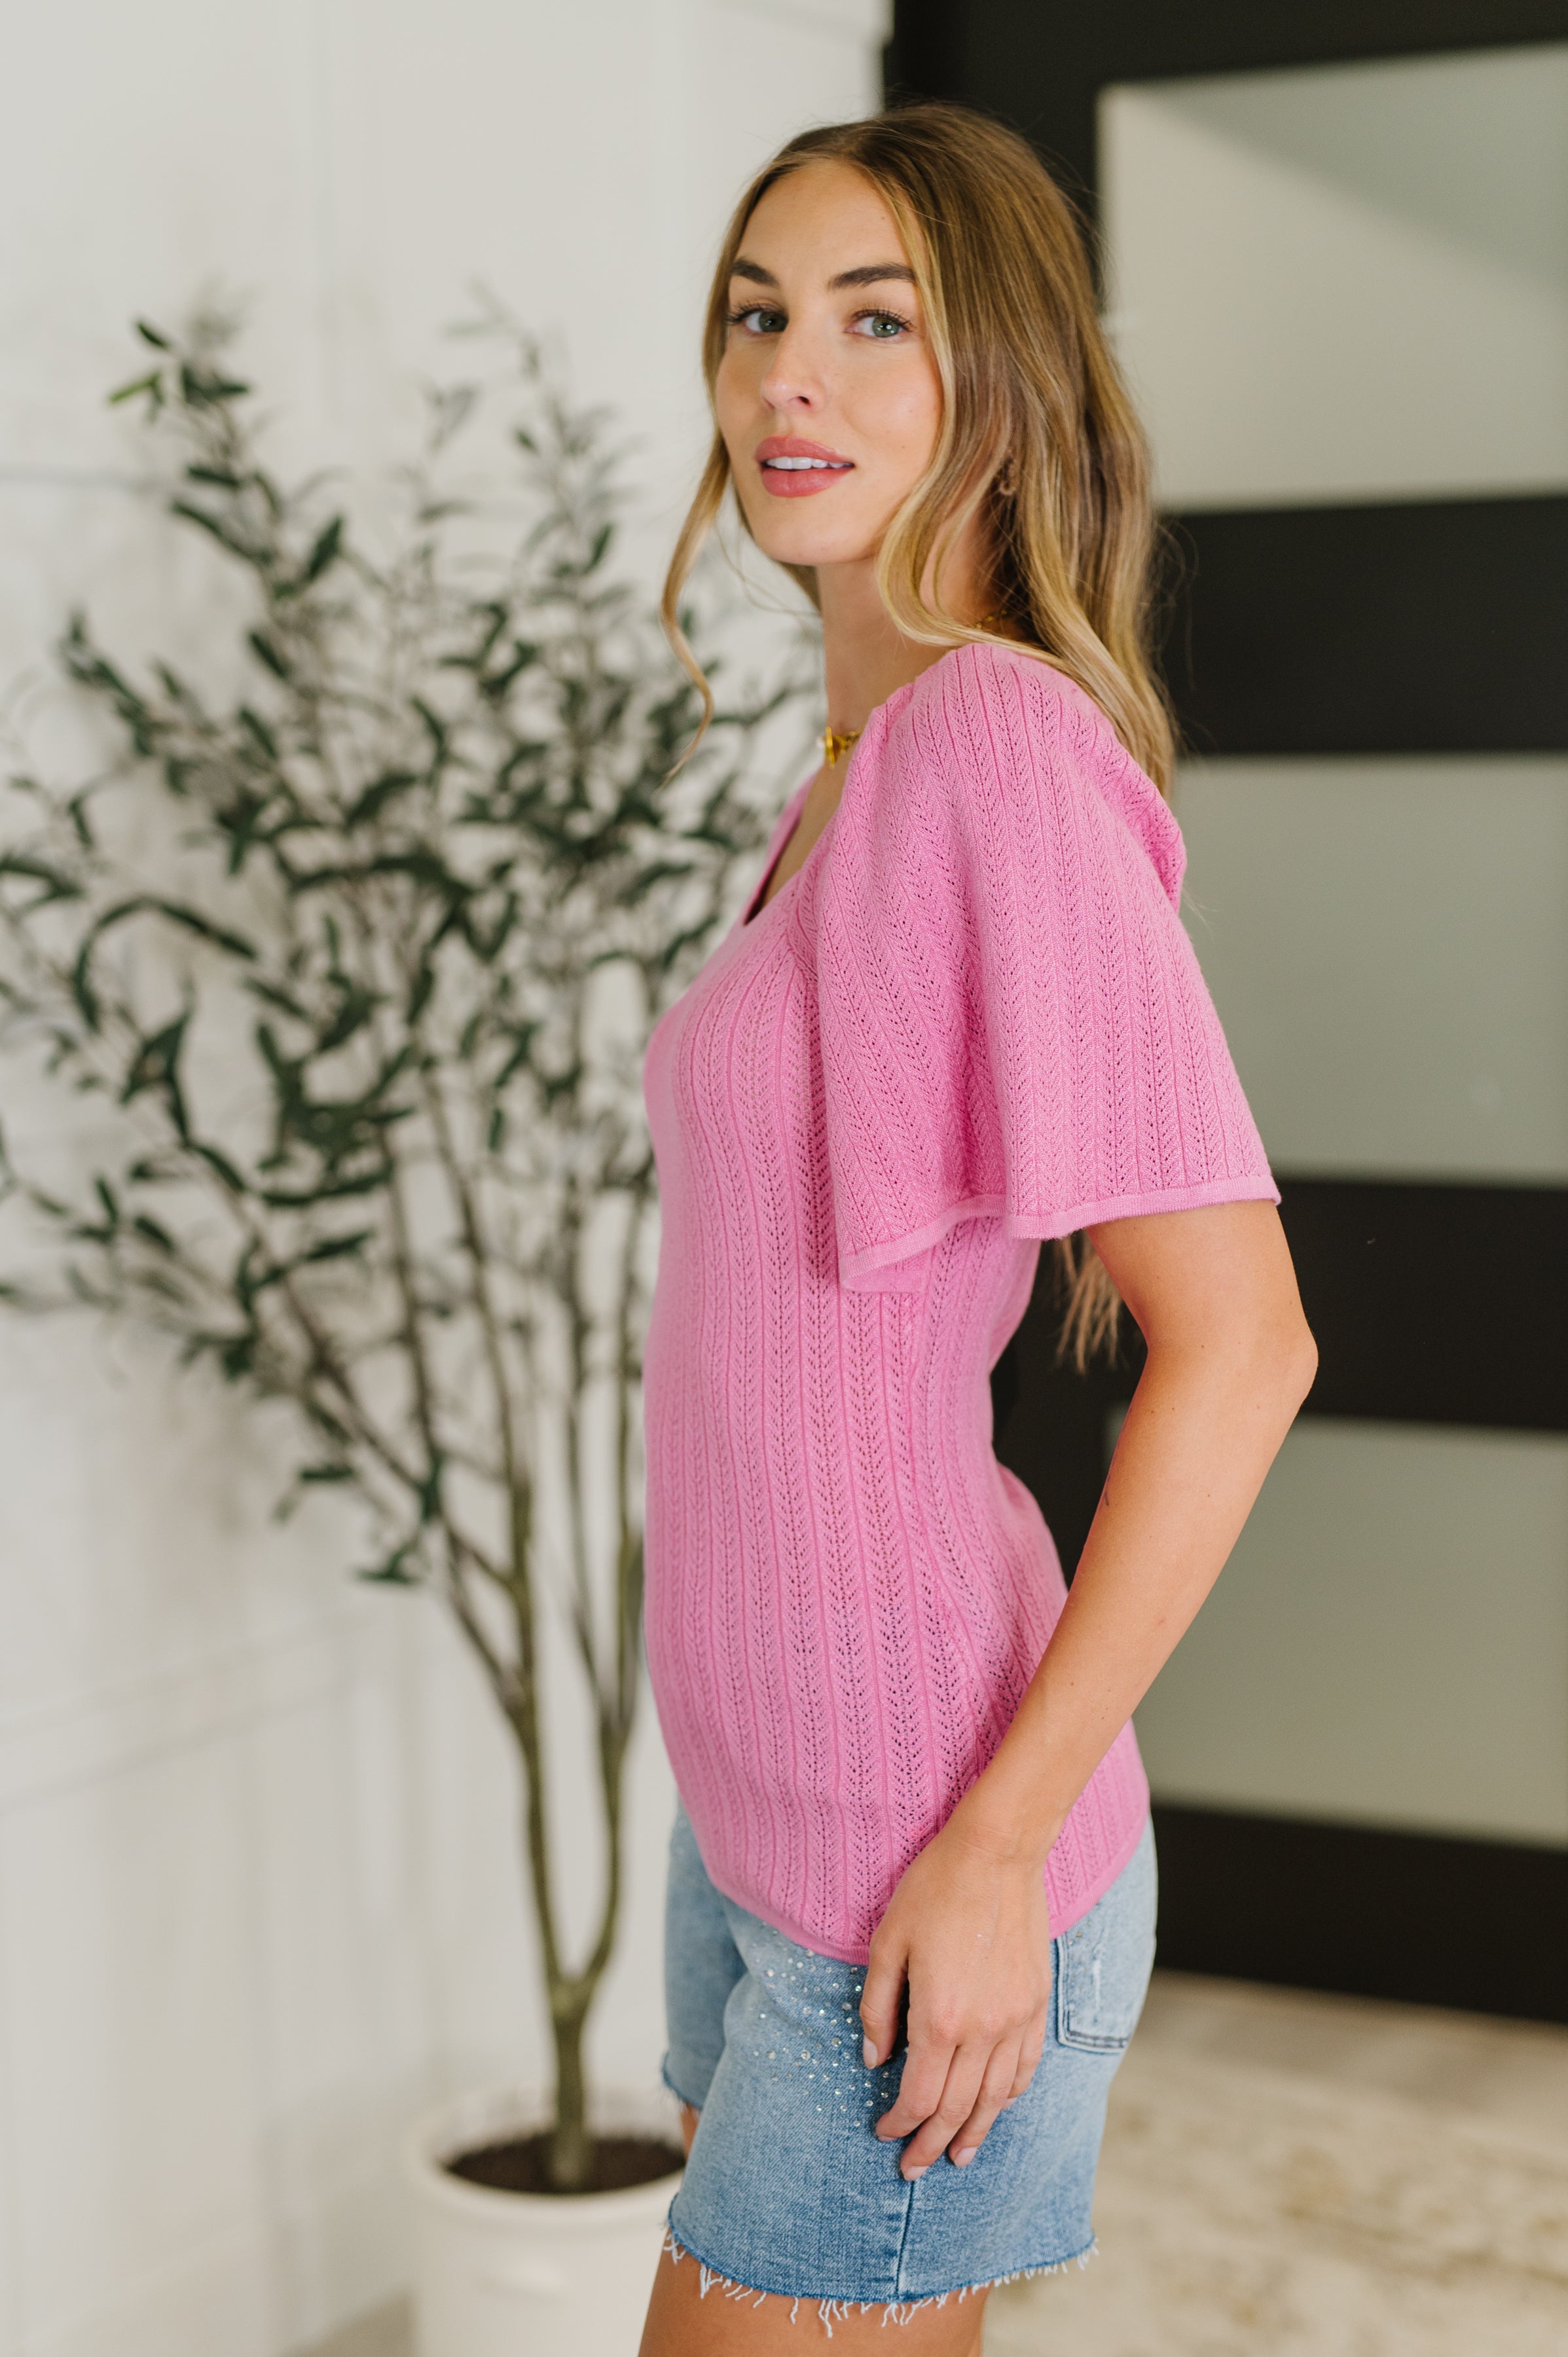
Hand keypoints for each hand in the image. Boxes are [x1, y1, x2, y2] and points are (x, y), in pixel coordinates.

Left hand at [859, 1816, 1051, 2180]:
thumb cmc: (933, 1890)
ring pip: (996, 2098)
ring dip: (975, 2132)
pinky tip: (997, 2107)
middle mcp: (982, 2030)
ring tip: (959, 2156)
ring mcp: (1015, 2019)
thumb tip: (874, 2060)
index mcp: (939, 2019)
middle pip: (957, 2109)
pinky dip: (1009, 2096)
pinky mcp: (1035, 2004)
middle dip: (932, 2143)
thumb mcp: (887, 1944)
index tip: (884, 2134)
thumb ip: (879, 2009)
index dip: (899, 2124)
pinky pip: (1025, 2068)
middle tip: (915, 2168)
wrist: (995, 1853)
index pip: (919, 2096)